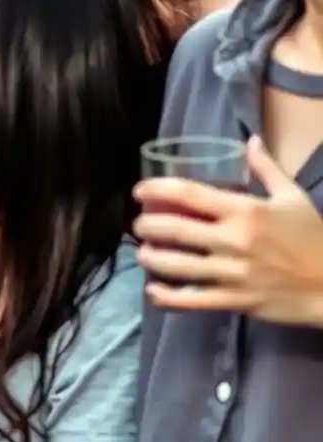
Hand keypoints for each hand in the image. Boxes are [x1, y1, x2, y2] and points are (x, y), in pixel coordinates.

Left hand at [134, 135, 322, 324]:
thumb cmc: (314, 238)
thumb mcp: (292, 197)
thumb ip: (266, 168)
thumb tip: (251, 139)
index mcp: (245, 211)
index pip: (189, 194)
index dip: (157, 189)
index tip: (139, 190)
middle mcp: (234, 241)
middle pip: (175, 229)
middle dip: (147, 225)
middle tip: (137, 224)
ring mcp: (234, 273)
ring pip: (179, 266)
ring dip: (152, 259)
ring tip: (142, 253)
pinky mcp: (238, 301)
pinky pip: (196, 300)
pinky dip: (170, 297)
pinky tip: (153, 291)